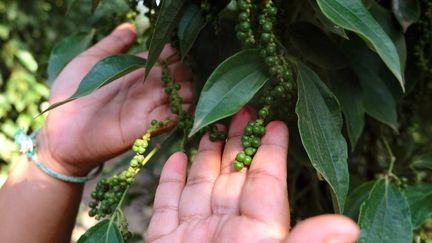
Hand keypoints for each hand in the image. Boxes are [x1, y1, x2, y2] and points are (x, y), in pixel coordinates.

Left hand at [36, 23, 192, 175]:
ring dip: (189, 87)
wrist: (62, 130)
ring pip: (187, 95)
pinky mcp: (149, 126)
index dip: (175, 51)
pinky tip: (182, 100)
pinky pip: (177, 116)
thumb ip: (112, 44)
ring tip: (179, 83)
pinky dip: (184, 109)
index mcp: (139, 71)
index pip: (169, 57)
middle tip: (178, 68)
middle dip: (186, 69)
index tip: (175, 47)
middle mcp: (150, 88)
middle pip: (183, 75)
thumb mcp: (90, 60)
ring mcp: (152, 107)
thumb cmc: (72, 94)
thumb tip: (131, 26)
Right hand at [146, 108, 358, 242]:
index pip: (266, 183)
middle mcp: (225, 228)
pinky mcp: (164, 241)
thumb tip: (349, 228)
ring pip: (201, 183)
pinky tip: (176, 156)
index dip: (271, 152)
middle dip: (237, 140)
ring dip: (205, 154)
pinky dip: (170, 181)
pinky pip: (167, 204)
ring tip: (210, 124)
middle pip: (234, 175)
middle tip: (243, 106)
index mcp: (255, 234)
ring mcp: (192, 234)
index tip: (277, 121)